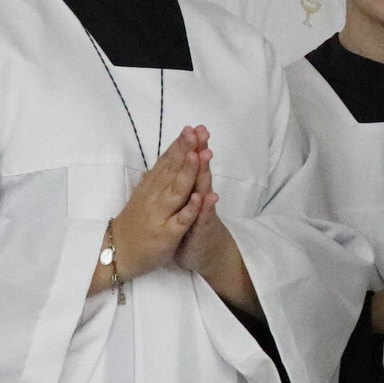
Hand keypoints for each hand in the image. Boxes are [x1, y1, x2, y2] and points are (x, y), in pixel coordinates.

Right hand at [99, 127, 206, 290]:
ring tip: (199, 155)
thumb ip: (156, 177)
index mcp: (152, 187)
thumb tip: (165, 157)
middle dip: (186, 150)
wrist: (117, 253)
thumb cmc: (134, 224)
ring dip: (188, 172)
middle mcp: (156, 196)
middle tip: (198, 131)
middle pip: (172, 169)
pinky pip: (180, 220)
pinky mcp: (167, 233)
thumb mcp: (143, 196)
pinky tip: (200, 198)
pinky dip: (189, 209)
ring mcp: (161, 214)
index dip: (179, 145)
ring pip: (177, 190)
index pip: (167, 162)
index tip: (192, 128)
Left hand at [169, 133, 258, 314]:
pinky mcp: (204, 231)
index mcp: (192, 191)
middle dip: (200, 152)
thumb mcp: (184, 205)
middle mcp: (200, 198)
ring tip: (205, 155)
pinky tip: (208, 197)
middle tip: (202, 132)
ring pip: (204, 190)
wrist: (206, 255)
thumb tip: (174, 163)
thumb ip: (181, 184)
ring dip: (205, 174)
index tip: (190, 127)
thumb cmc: (193, 228)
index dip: (190, 147)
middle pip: (200, 172)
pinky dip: (206, 208)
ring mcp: (204, 214)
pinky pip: (205, 218)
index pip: (190, 166)